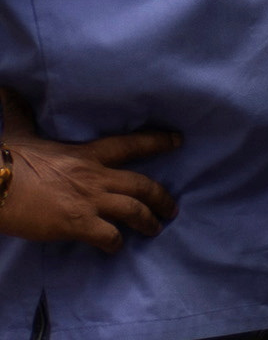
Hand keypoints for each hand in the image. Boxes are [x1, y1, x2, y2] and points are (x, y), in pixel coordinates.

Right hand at [0, 127, 177, 250]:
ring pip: (134, 211)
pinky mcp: (78, 224)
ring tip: (155, 230)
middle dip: (162, 198)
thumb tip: (7, 91)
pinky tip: (114, 248)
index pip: (129, 144)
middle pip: (143, 185)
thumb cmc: (4, 159)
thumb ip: (20, 113)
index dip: (157, 142)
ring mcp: (89, 201)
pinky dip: (115, 244)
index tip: (178, 141)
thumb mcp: (18, 132)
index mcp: (85, 154)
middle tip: (172, 209)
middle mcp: (95, 177)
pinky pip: (109, 236)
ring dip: (148, 222)